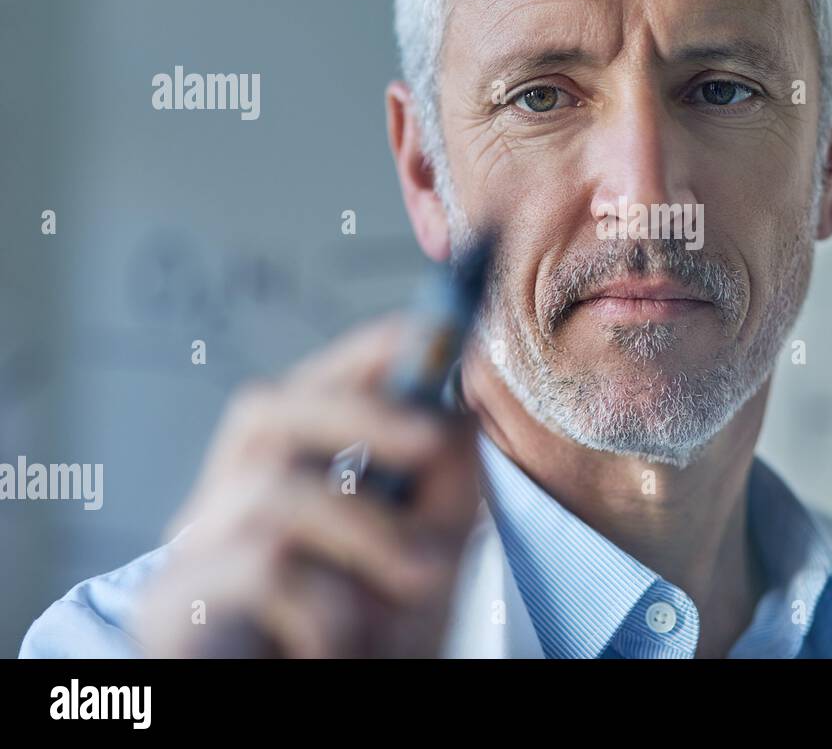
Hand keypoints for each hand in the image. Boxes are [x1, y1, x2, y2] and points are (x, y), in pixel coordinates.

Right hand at [132, 315, 480, 657]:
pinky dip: (330, 610)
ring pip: (279, 495)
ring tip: (418, 587)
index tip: (427, 330)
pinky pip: (263, 573)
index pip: (307, 391)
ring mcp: (190, 554)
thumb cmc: (365, 646)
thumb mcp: (426, 560)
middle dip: (363, 413)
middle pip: (266, 411)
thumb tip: (454, 413)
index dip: (362, 354)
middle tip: (436, 439)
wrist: (306, 717)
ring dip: (370, 536)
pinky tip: (340, 646)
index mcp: (282, 481)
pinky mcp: (168, 610)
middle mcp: (225, 504)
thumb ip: (444, 490)